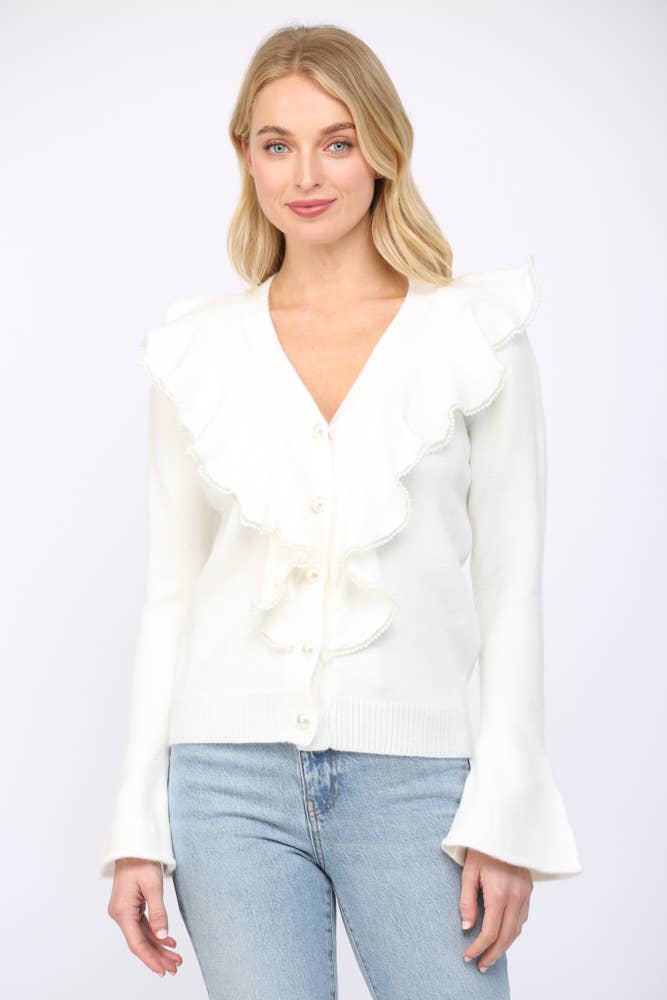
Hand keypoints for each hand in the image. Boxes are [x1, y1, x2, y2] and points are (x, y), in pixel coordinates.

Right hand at [107, 858, 182, 976]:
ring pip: (142, 935)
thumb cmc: (141, 861)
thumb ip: (158, 913)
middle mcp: (120, 914)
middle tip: (175, 967)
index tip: (163, 970)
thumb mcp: (153, 886)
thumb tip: (163, 936)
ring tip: (175, 958)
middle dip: (158, 956)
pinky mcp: (130, 906)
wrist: (133, 844)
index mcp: (122, 911)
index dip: (151, 959)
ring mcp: (124, 910)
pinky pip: (142, 925)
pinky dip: (155, 933)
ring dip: (158, 947)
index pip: (137, 943)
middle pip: (140, 942)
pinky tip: (169, 941)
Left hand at [460, 848, 531, 972]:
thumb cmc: (481, 848)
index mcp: (499, 894)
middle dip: (493, 954)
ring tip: (491, 955)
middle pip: (506, 937)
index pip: (490, 932)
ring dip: (504, 945)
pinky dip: (513, 930)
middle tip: (481, 965)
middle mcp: (515, 897)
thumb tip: (467, 927)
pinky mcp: (528, 889)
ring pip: (517, 929)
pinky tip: (503, 934)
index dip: (478, 948)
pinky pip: (523, 917)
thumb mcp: (468, 873)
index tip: (468, 957)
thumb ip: (467, 901)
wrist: (503, 828)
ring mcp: (525, 894)